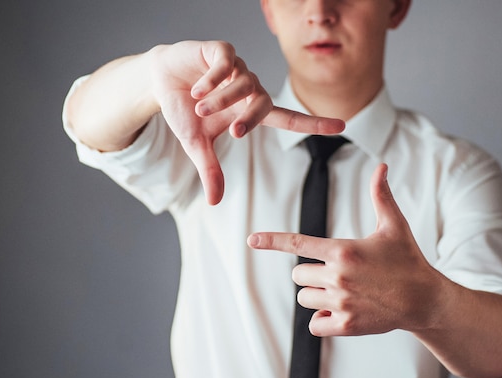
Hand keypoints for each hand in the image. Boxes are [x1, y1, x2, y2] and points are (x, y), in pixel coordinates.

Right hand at [149, 41, 344, 204]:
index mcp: (251, 110)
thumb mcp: (196, 144)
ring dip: (222, 100)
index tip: (342, 126)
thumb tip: (214, 202)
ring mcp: (237, 68)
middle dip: (251, 119)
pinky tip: (196, 90)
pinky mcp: (221, 51)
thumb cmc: (185, 112)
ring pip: (245, 83)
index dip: (314, 123)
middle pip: (265, 103)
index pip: (288, 118)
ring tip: (199, 108)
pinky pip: (226, 64)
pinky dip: (212, 80)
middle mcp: (250, 88)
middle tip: (234, 133)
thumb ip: (210, 169)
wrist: (160, 81)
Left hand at [247, 164, 445, 336]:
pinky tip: (339, 312)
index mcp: (343, 250)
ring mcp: (341, 304)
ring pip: (304, 298)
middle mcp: (338, 277)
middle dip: (310, 272)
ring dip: (315, 294)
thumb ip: (381, 196)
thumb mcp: (395, 225)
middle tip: (334, 272)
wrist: (425, 299)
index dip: (272, 240)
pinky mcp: (346, 326)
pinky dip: (321, 319)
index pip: (298, 243)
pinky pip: (314, 325)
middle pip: (298, 274)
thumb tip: (381, 166)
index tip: (252, 239)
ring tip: (340, 291)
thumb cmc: (408, 259)